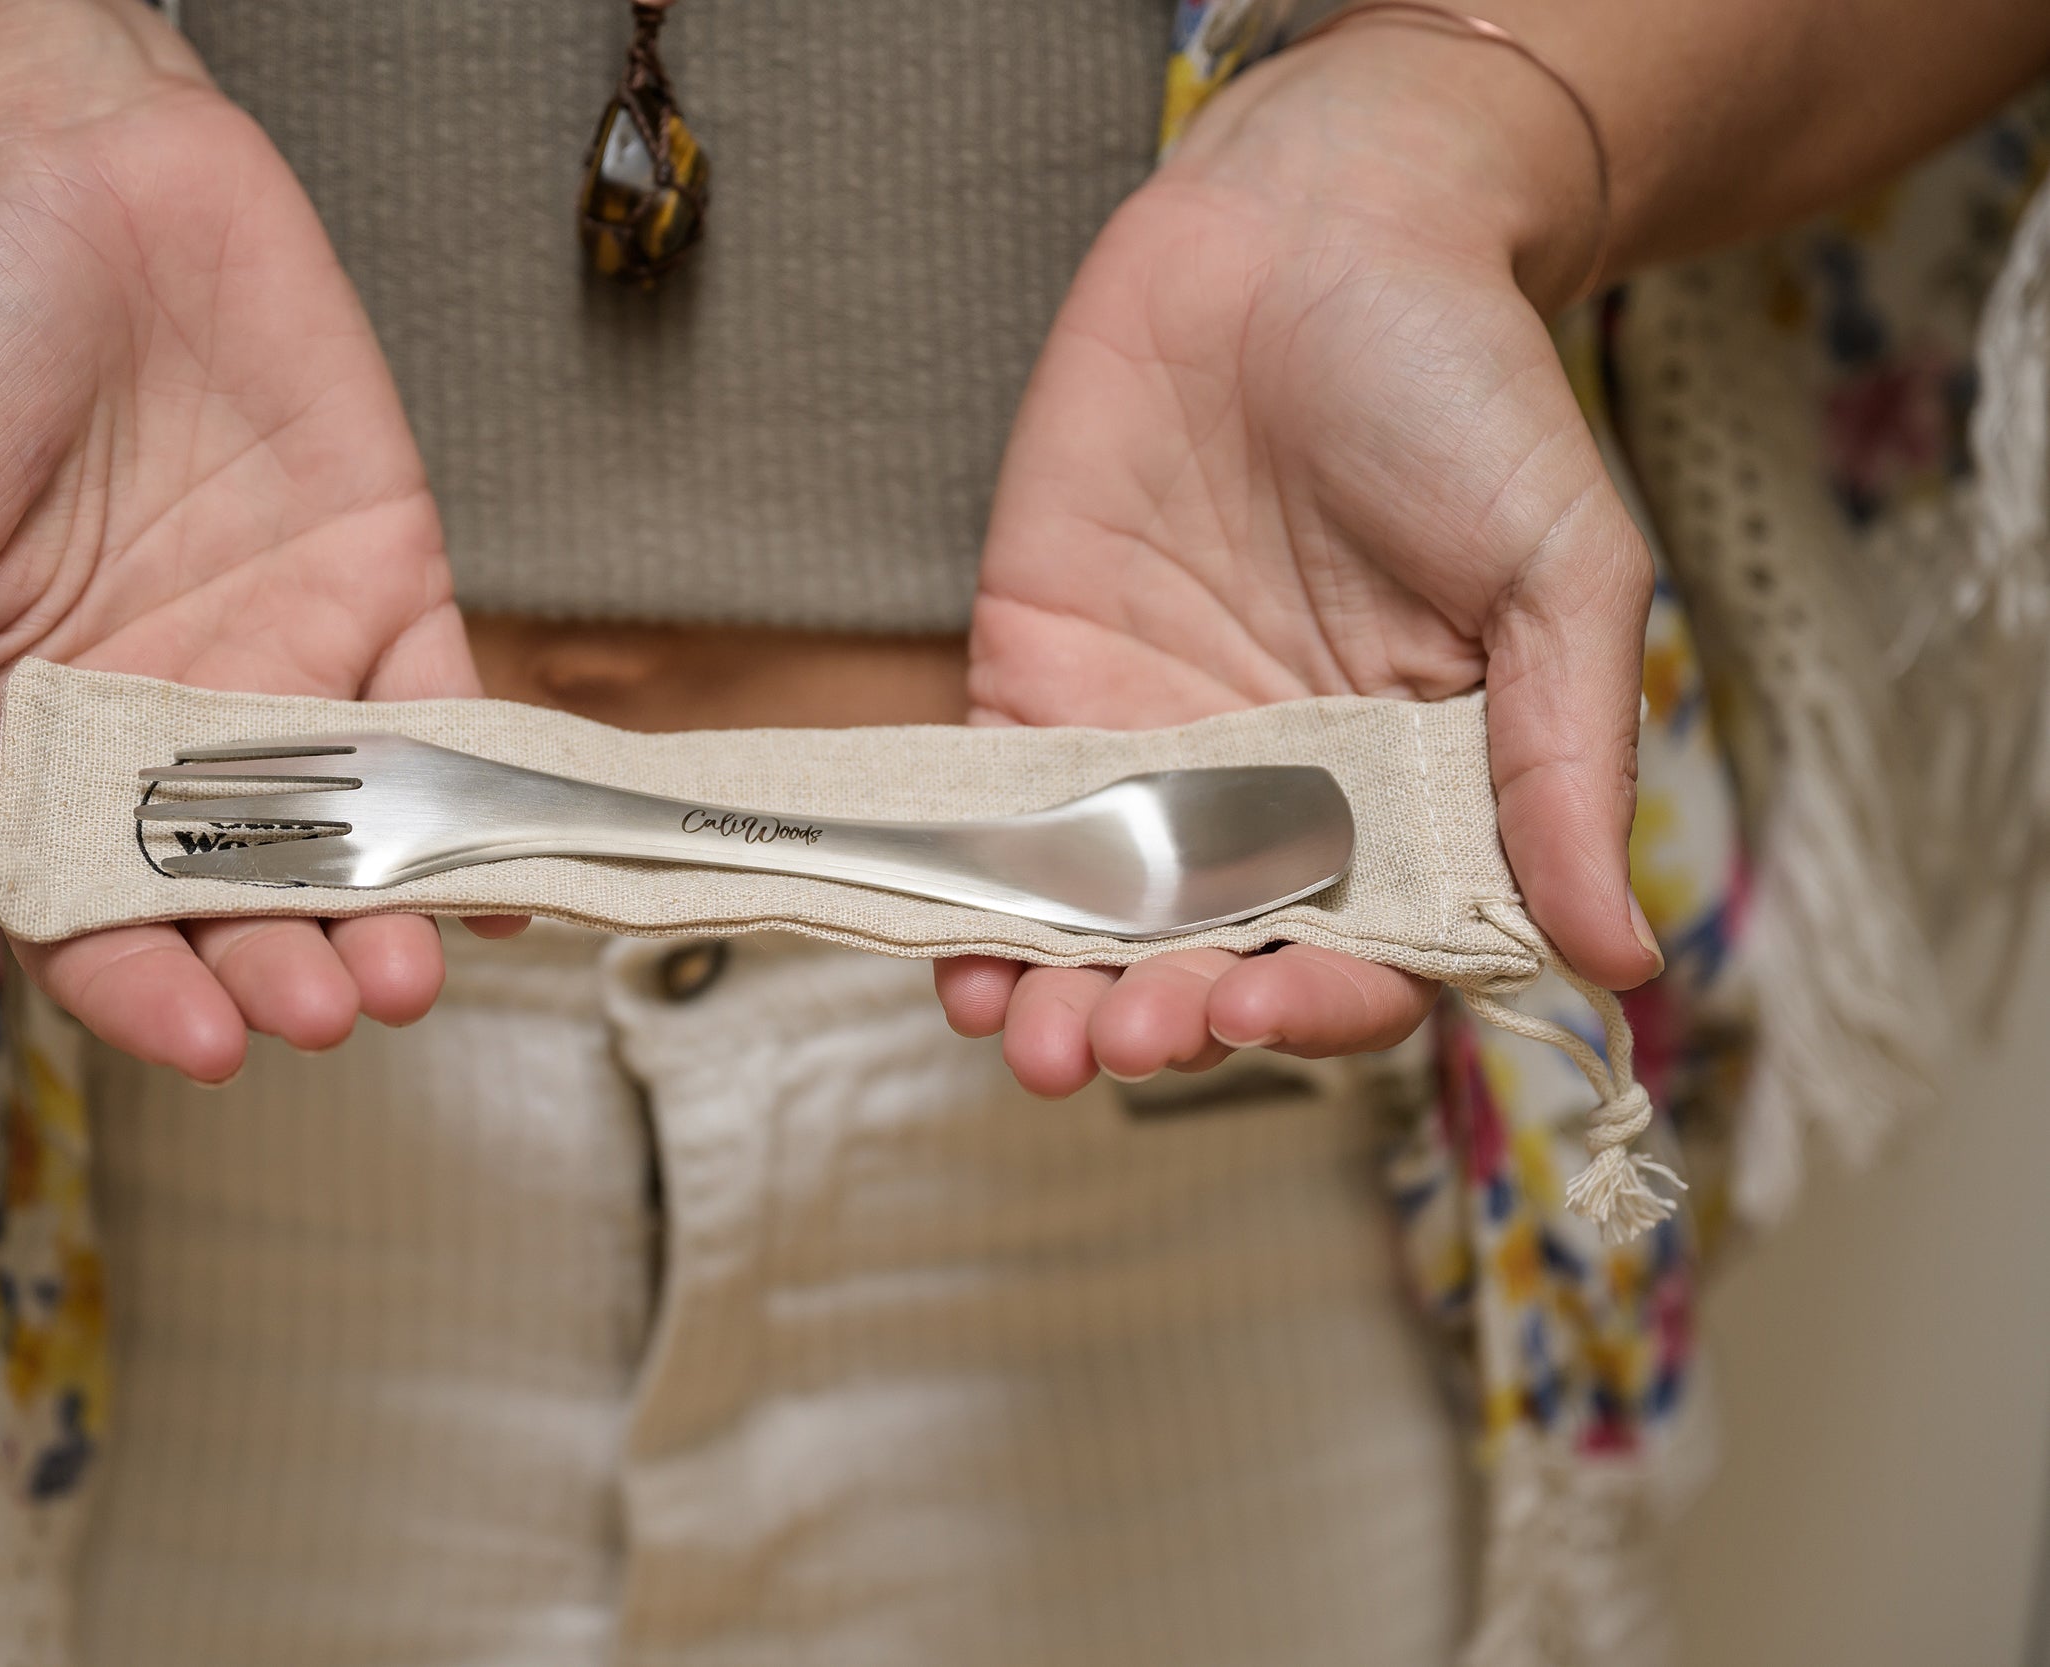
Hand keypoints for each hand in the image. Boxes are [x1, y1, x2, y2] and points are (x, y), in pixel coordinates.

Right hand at [0, 5, 501, 1082]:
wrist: (69, 166)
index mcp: (43, 729)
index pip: (93, 899)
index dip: (141, 980)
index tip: (198, 1034)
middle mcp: (174, 719)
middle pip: (238, 885)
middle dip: (283, 961)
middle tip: (321, 1008)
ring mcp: (289, 658)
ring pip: (354, 823)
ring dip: (387, 907)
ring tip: (408, 968)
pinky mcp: (389, 580)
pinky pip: (448, 708)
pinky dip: (484, 789)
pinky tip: (506, 867)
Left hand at [936, 28, 1660, 1095]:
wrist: (1315, 226)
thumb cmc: (1463, 387)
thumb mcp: (1558, 572)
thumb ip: (1564, 765)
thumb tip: (1618, 958)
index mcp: (1410, 795)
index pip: (1365, 953)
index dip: (1316, 1005)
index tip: (1265, 1003)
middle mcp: (1273, 799)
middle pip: (1213, 960)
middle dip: (1164, 1023)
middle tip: (1127, 1039)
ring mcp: (1145, 749)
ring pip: (1093, 922)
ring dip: (1058, 997)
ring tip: (1030, 1039)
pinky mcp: (1036, 685)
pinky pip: (995, 822)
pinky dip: (971, 900)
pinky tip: (956, 957)